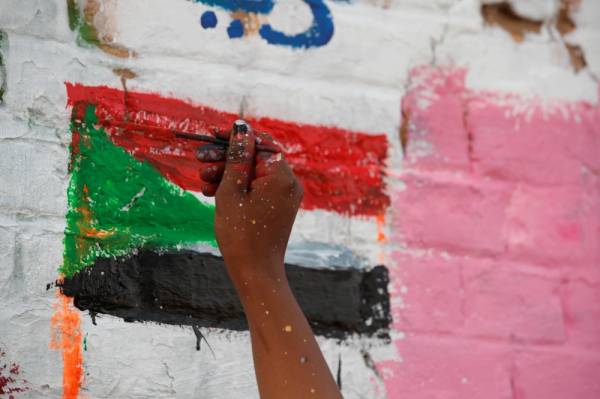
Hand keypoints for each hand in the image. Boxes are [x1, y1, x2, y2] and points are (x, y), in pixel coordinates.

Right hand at [197, 121, 302, 281]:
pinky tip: (213, 192)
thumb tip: (241, 127)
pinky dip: (237, 187)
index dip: (236, 136)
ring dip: (228, 173)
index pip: (260, 142)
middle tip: (201, 159)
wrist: (255, 272)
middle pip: (256, 157)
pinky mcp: (277, 206)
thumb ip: (237, 156)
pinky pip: (257, 187)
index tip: (212, 135)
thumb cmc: (241, 234)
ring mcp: (285, 195)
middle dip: (227, 157)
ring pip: (253, 173)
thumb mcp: (232, 191)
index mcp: (282, 175)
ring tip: (203, 181)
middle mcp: (289, 182)